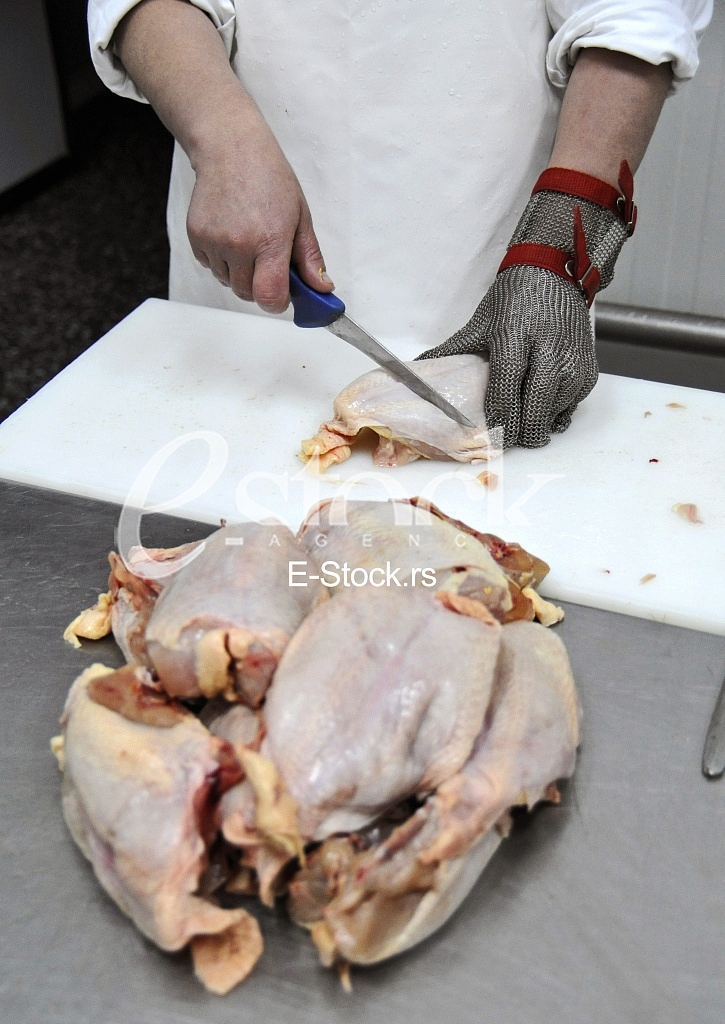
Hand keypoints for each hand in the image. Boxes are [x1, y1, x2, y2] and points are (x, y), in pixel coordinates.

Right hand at [187, 112, 331, 311]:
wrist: (231, 148)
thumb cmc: (268, 177)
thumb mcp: (300, 217)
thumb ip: (310, 258)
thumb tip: (322, 289)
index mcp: (270, 239)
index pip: (269, 297)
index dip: (278, 303)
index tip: (284, 296)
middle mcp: (239, 244)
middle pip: (248, 294)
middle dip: (260, 286)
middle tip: (268, 261)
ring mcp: (214, 241)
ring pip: (228, 282)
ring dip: (240, 273)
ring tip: (249, 241)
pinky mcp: (196, 237)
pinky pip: (211, 267)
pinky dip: (222, 261)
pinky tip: (231, 235)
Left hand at [420, 164, 634, 447]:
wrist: (555, 273)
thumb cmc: (515, 298)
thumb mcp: (480, 323)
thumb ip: (453, 351)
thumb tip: (420, 368)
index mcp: (514, 341)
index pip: (505, 394)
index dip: (497, 422)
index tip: (490, 436)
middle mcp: (549, 354)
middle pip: (534, 412)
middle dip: (519, 432)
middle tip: (507, 439)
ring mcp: (572, 363)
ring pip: (553, 414)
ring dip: (538, 424)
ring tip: (524, 423)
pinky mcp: (588, 370)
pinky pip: (571, 406)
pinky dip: (556, 413)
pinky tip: (542, 408)